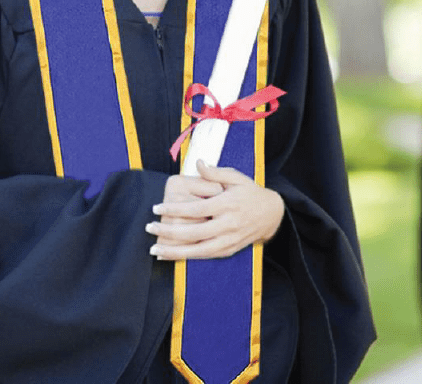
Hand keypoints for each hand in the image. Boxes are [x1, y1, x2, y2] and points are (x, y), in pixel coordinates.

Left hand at [146, 160, 284, 259]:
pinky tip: (171, 256)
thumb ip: (215, 172)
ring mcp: (229, 240)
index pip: (196, 208)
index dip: (175, 209)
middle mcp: (227, 225)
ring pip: (198, 250)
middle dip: (169, 231)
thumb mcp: (236, 177)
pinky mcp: (229, 250)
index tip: (156, 208)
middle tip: (149, 227)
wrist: (271, 215)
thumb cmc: (250, 192)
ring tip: (154, 250)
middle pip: (194, 232)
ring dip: (175, 251)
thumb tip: (198, 163)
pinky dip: (187, 258)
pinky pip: (205, 256)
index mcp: (227, 204)